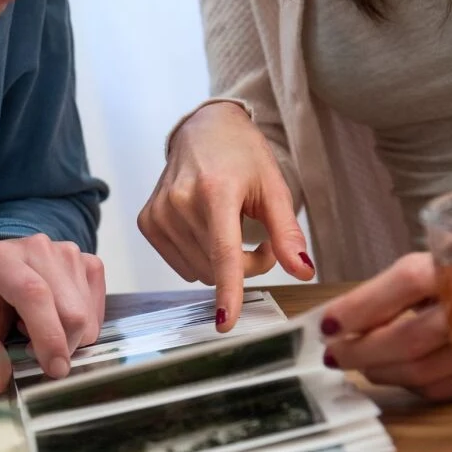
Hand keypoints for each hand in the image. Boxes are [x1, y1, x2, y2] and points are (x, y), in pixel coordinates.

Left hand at [0, 234, 105, 394]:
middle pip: (71, 311)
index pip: (36, 296)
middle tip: (33, 350)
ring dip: (69, 336)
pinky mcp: (86, 261)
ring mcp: (66, 252)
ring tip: (37, 327)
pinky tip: (56, 317)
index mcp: (1, 261)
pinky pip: (97, 307)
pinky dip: (82, 325)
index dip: (49, 336)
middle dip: (61, 347)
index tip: (54, 369)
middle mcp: (38, 249)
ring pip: (87, 314)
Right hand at [139, 101, 314, 331]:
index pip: (223, 252)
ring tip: (233, 230)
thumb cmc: (242, 156)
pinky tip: (207, 230)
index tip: (225, 321)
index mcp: (215, 190)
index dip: (228, 290)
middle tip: (262, 240)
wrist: (203, 130)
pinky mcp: (148, 222)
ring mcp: (159, 214)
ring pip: (199, 272)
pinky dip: (200, 258)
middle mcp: (180, 202)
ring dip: (222, 264)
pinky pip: (181, 265)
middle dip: (245, 266)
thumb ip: (287, 233)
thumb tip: (303, 272)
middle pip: (217, 268)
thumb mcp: (274, 188)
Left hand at [320, 253, 451, 401]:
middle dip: (359, 350)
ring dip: (379, 369)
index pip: (405, 282)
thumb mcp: (447, 259)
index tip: (325, 324)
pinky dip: (409, 383)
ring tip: (359, 361)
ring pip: (419, 371)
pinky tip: (396, 371)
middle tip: (332, 352)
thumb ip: (400, 286)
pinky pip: (440, 389)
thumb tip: (338, 320)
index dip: (359, 306)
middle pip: (407, 338)